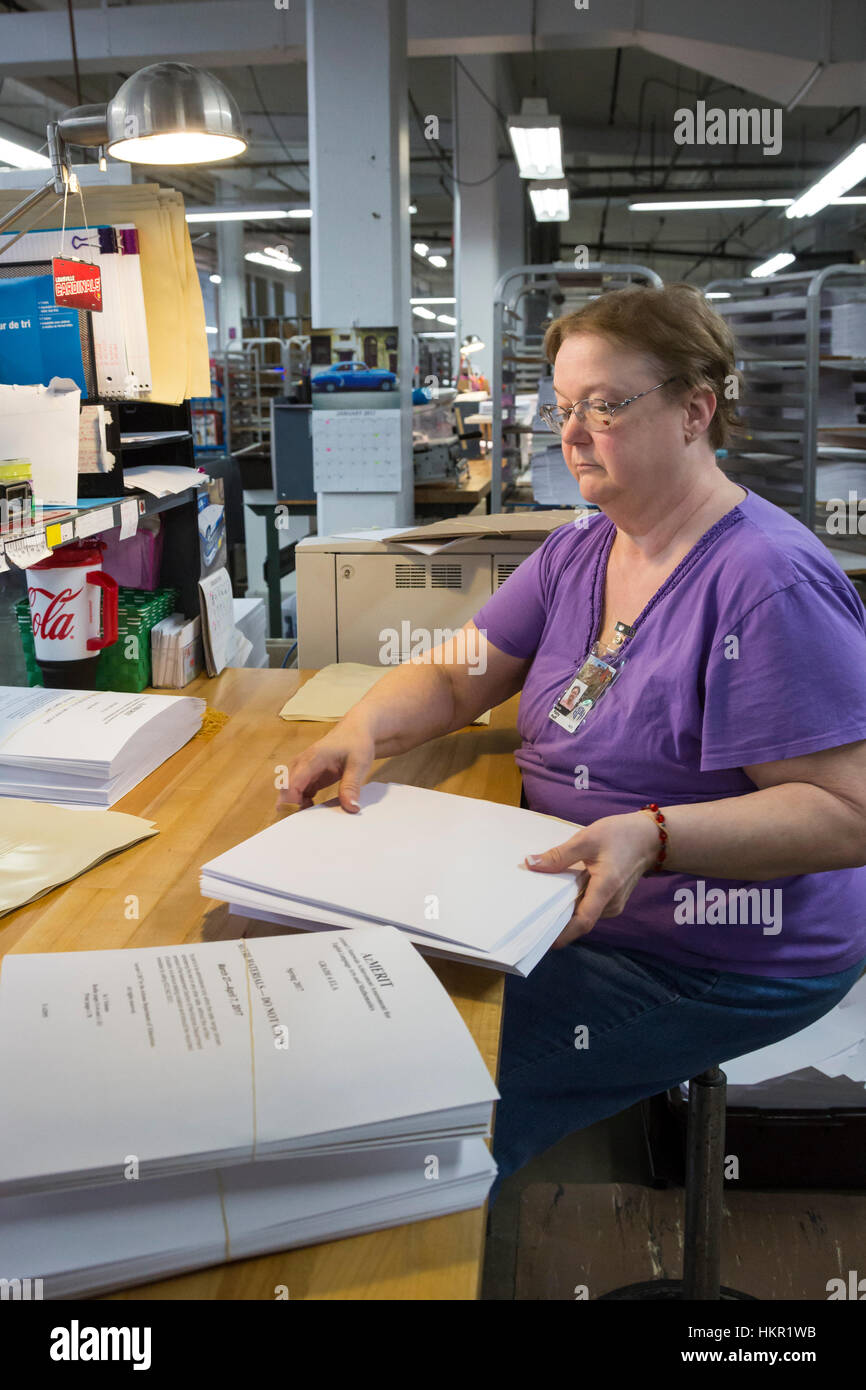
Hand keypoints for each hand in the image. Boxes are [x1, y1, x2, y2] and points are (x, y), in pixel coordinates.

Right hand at [278, 721, 375, 812]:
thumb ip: (352, 786)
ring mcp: (303, 769)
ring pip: (289, 791)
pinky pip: (298, 792)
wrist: (356, 730)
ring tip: (314, 816)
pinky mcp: (308, 775)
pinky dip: (303, 802)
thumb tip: (351, 808)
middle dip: (291, 806)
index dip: (291, 802)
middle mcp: (302, 763)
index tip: (303, 818)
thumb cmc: (356, 742)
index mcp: (312, 759)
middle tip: (308, 822)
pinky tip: (316, 808)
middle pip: (285, 789)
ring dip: (297, 805)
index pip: (291, 784)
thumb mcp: (359, 764)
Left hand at [526, 812, 659, 946]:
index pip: (583, 921)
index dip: (562, 934)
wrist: (650, 838)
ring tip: (539, 902)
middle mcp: (611, 903)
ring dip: (564, 910)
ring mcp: (614, 904)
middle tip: (529, 916)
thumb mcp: (587, 839)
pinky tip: (559, 893)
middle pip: (579, 920)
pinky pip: (590, 907)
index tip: (540, 939)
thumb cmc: (621, 835)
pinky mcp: (612, 901)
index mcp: (606, 888)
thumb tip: (530, 864)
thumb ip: (559, 855)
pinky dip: (574, 903)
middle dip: (556, 920)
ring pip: (584, 914)